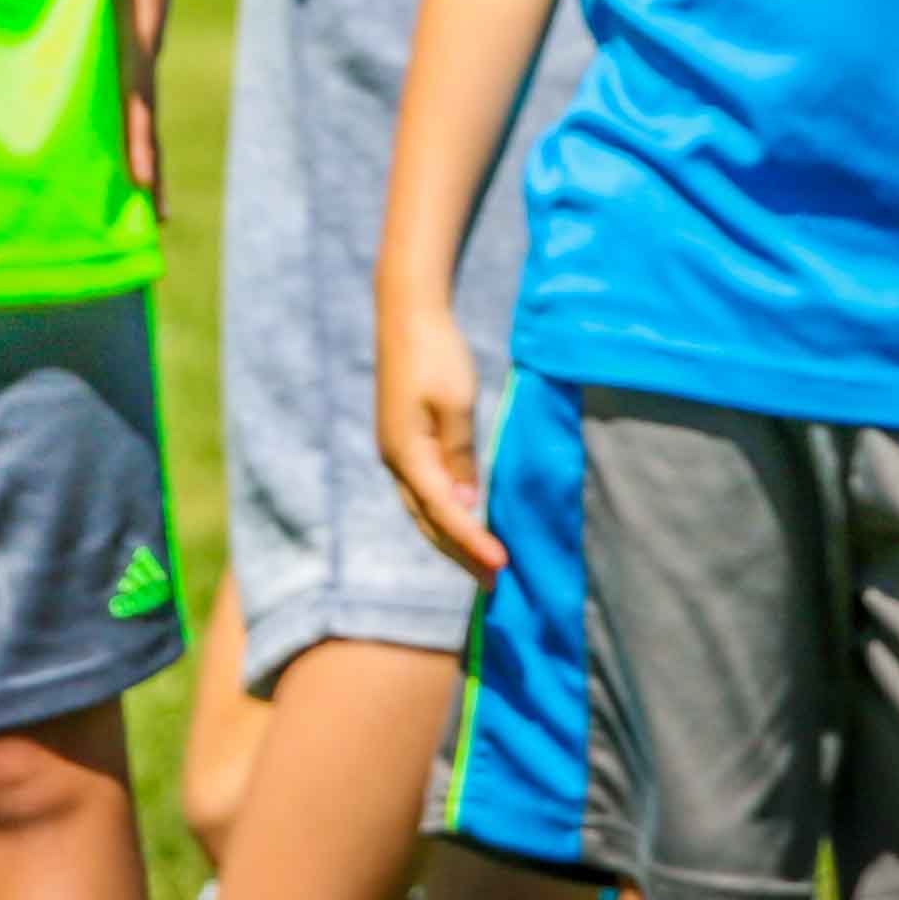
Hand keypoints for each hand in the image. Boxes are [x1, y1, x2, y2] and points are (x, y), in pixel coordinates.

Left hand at [114, 0, 167, 203]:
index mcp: (142, 26)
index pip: (140, 96)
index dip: (139, 141)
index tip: (143, 186)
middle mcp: (147, 38)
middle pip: (147, 112)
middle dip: (150, 163)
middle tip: (158, 218)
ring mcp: (144, 32)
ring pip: (142, 100)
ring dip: (141, 143)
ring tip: (144, 193)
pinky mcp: (136, 23)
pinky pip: (133, 79)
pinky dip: (130, 114)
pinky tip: (122, 131)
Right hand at [373, 293, 499, 577]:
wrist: (408, 314)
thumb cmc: (436, 354)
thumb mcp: (455, 405)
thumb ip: (459, 457)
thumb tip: (464, 504)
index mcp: (406, 454)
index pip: (444, 513)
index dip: (473, 543)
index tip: (503, 567)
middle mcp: (395, 460)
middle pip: (428, 523)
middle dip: (461, 555)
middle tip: (495, 585)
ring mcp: (396, 452)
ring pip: (423, 510)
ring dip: (452, 539)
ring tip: (482, 565)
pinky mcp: (404, 442)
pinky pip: (424, 491)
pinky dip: (445, 515)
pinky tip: (465, 520)